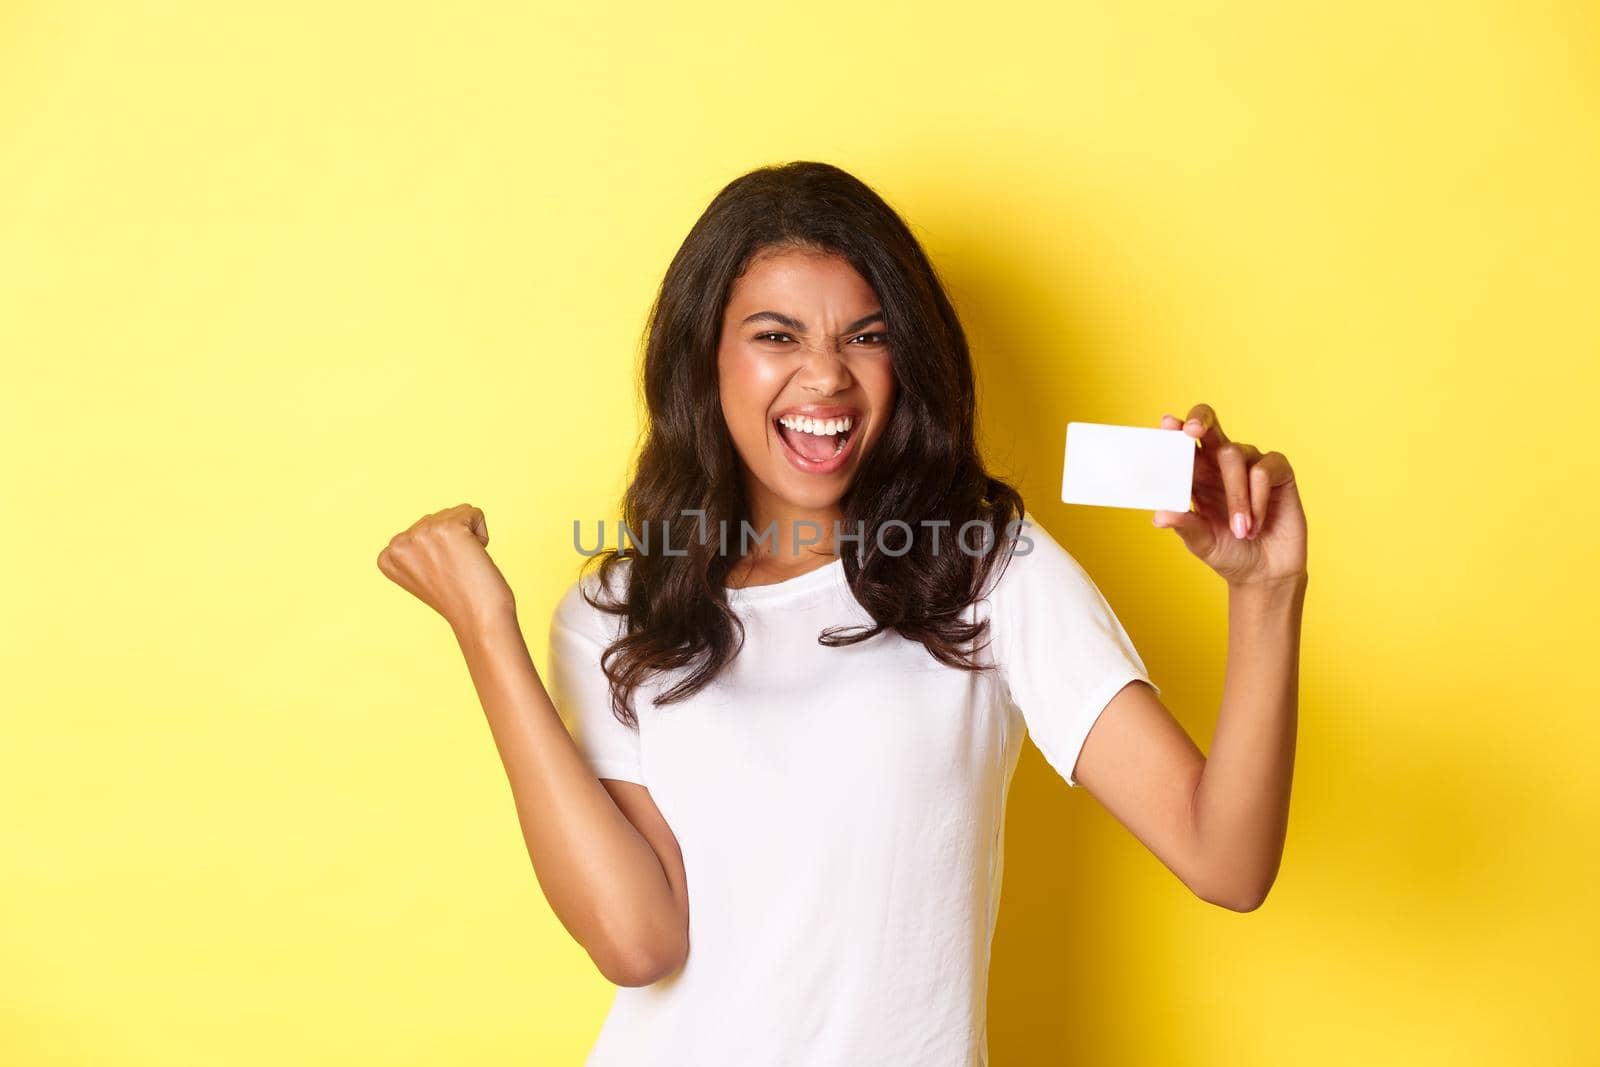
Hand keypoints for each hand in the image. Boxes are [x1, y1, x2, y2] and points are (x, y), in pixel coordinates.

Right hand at [377, 503, 516, 629]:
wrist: (478, 619)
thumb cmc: (459, 599)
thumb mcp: (423, 573)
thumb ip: (416, 549)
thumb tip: (425, 525)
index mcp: (387, 556)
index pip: (421, 528)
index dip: (439, 550)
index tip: (439, 576)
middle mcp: (399, 543)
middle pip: (438, 517)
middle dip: (454, 542)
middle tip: (454, 573)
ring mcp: (421, 534)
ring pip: (456, 512)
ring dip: (468, 538)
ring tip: (463, 567)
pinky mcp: (448, 528)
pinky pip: (475, 513)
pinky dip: (482, 535)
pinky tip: (475, 560)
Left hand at [1152, 404, 1307, 586]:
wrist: (1264, 572)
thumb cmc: (1228, 552)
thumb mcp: (1201, 541)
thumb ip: (1184, 525)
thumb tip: (1159, 516)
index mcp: (1197, 475)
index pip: (1184, 445)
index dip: (1175, 430)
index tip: (1167, 424)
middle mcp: (1222, 464)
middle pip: (1210, 426)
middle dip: (1200, 421)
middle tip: (1192, 430)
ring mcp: (1251, 464)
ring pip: (1235, 455)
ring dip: (1235, 495)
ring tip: (1240, 530)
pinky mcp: (1279, 472)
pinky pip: (1263, 471)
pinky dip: (1258, 499)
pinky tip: (1257, 524)